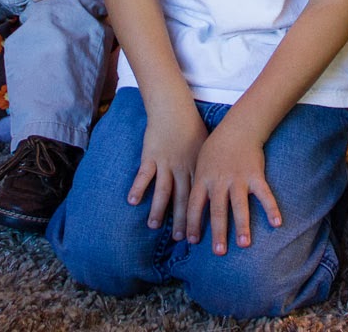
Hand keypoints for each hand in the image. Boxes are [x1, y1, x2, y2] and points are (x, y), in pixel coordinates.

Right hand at [129, 102, 206, 239]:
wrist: (174, 108)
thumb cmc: (191, 128)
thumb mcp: (205, 148)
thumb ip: (207, 169)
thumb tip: (215, 189)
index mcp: (198, 168)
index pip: (198, 198)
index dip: (198, 217)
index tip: (197, 236)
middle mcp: (183, 168)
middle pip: (182, 198)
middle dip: (181, 220)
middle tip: (180, 239)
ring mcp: (166, 162)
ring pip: (163, 190)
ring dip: (159, 209)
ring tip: (154, 226)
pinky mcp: (151, 156)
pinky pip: (144, 174)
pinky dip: (138, 187)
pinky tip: (132, 201)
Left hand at [184, 122, 280, 254]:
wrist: (237, 128)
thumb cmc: (215, 148)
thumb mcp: (199, 164)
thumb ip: (196, 186)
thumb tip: (187, 209)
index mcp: (203, 179)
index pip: (194, 205)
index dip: (192, 224)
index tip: (191, 241)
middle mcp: (219, 182)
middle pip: (217, 210)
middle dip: (218, 232)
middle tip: (219, 252)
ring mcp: (238, 179)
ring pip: (239, 205)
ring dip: (242, 226)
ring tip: (244, 244)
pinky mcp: (255, 176)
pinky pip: (264, 194)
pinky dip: (271, 208)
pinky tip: (277, 223)